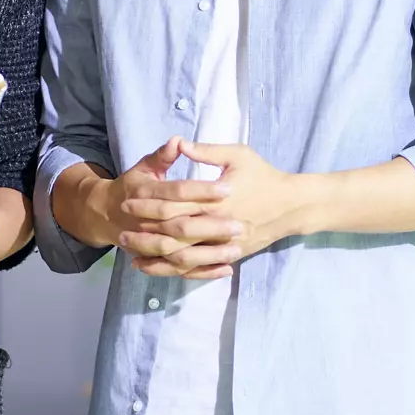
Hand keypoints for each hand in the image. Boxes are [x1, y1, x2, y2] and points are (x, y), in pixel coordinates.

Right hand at [97, 137, 237, 280]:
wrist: (106, 214)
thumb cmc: (133, 186)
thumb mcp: (145, 167)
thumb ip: (162, 156)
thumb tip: (178, 141)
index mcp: (145, 192)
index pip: (177, 191)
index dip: (202, 190)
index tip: (228, 188)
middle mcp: (146, 221)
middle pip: (181, 225)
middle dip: (211, 226)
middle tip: (239, 224)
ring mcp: (150, 243)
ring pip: (181, 252)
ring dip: (209, 254)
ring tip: (237, 248)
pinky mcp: (157, 259)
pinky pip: (180, 270)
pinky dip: (203, 272)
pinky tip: (226, 268)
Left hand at [123, 141, 303, 279]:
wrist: (293, 204)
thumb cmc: (265, 176)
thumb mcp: (237, 155)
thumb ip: (206, 151)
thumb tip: (178, 143)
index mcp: (214, 199)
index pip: (173, 205)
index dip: (148, 205)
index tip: (127, 202)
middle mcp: (217, 225)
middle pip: (172, 235)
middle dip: (144, 235)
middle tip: (121, 232)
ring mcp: (224, 244)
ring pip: (182, 258)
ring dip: (155, 258)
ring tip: (132, 254)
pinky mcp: (230, 255)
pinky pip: (198, 269)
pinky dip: (176, 271)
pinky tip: (158, 269)